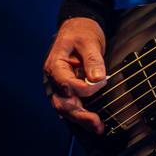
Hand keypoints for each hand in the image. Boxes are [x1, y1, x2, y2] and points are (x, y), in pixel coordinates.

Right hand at [43, 17, 107, 134]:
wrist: (78, 28)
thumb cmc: (81, 32)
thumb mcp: (88, 41)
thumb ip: (92, 59)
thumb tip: (98, 78)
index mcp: (55, 65)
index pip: (67, 85)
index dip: (85, 88)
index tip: (102, 82)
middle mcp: (53, 79)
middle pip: (62, 103)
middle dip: (80, 115)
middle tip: (97, 124)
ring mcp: (58, 86)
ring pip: (65, 108)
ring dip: (80, 119)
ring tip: (97, 128)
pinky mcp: (67, 89)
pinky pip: (70, 105)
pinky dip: (79, 115)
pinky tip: (90, 122)